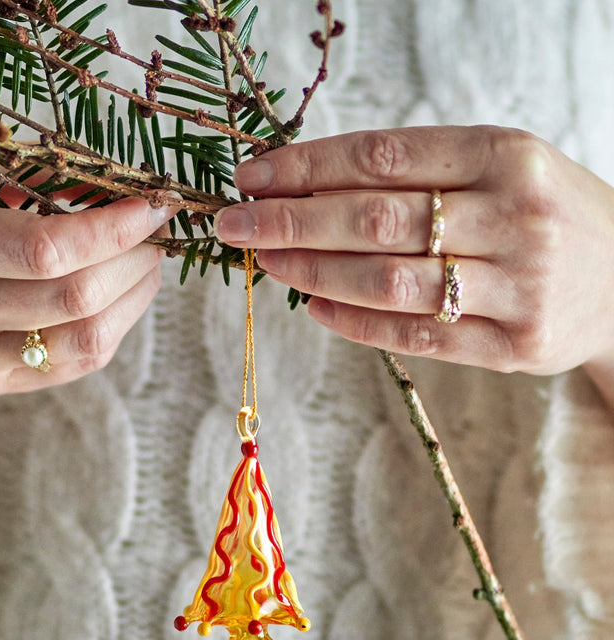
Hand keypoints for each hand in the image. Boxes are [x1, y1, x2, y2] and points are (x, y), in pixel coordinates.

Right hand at [0, 190, 175, 416]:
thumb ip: (18, 181)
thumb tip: (103, 180)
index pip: (50, 250)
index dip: (115, 226)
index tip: (152, 203)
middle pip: (79, 298)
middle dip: (137, 259)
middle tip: (155, 231)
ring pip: (87, 342)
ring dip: (135, 300)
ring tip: (145, 264)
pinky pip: (72, 366)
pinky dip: (111, 329)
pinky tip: (118, 299)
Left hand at [214, 126, 613, 404]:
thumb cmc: (541, 213)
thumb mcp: (497, 167)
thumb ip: (416, 174)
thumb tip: (305, 187)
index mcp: (506, 155)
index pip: (382, 157)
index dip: (306, 167)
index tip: (252, 177)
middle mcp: (514, 217)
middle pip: (377, 218)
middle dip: (292, 221)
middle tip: (235, 225)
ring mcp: (518, 287)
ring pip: (390, 281)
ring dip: (314, 273)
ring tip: (267, 264)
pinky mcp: (514, 346)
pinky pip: (417, 337)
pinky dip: (356, 324)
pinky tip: (315, 308)